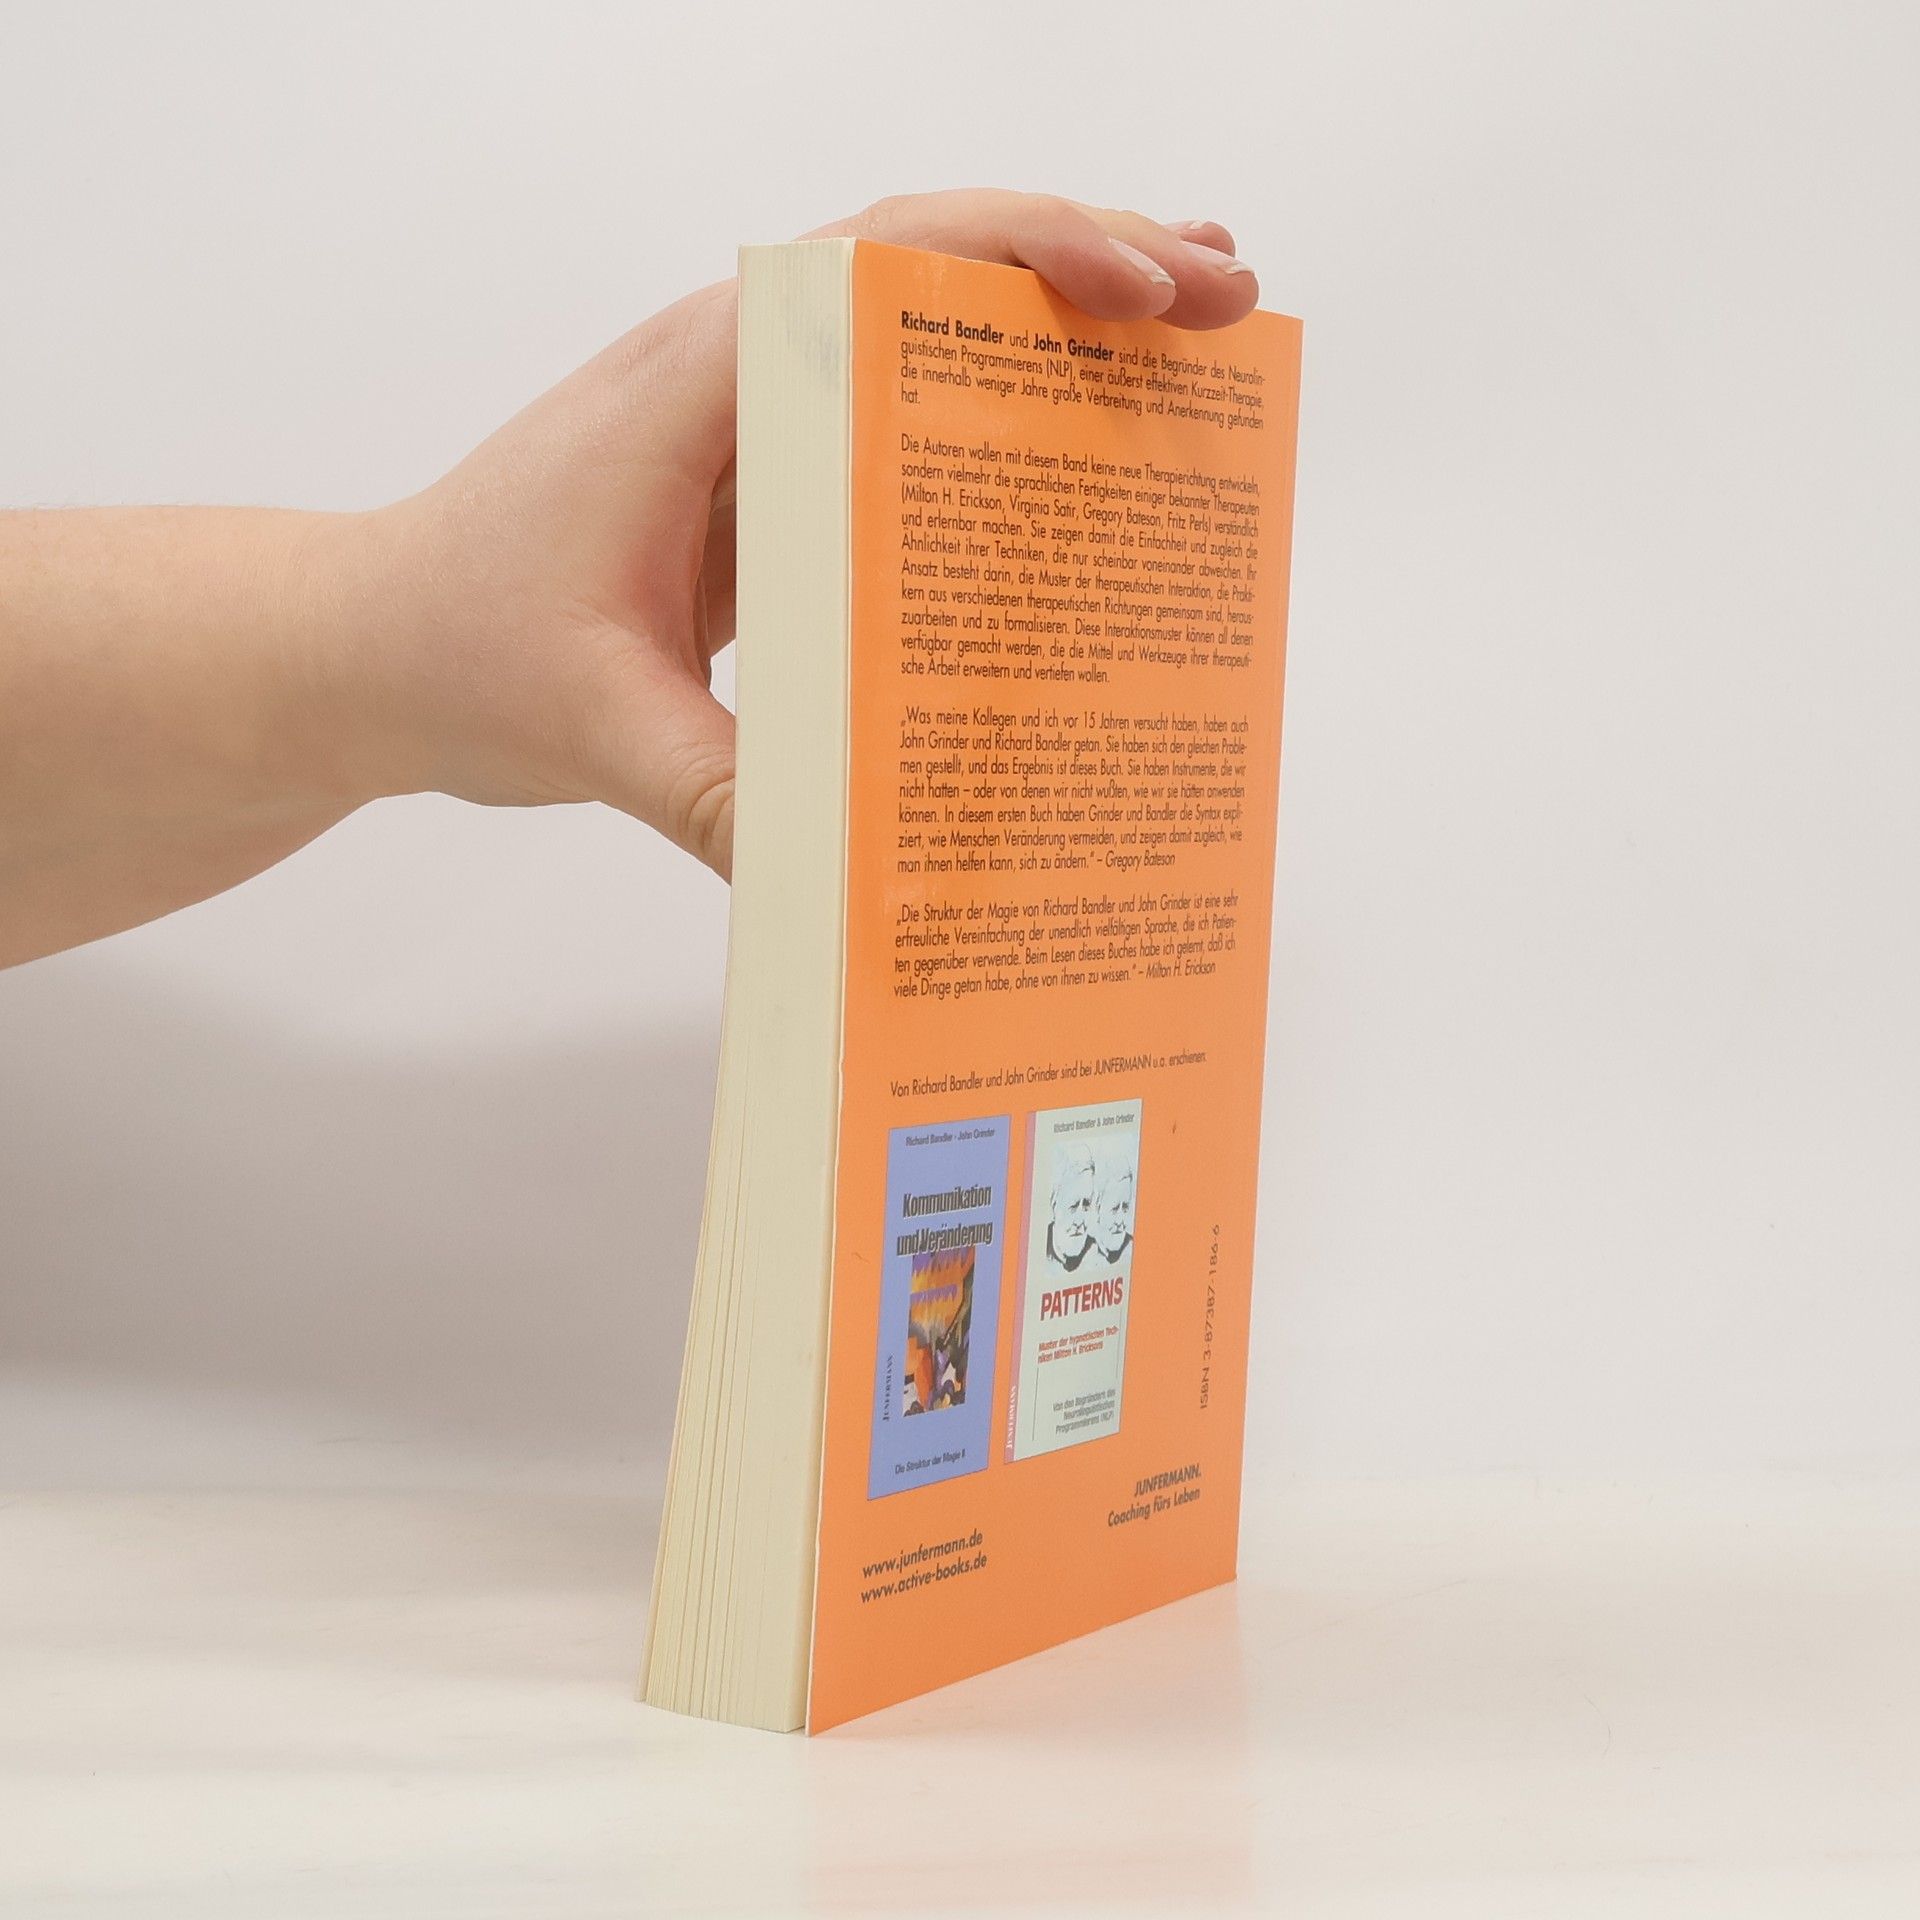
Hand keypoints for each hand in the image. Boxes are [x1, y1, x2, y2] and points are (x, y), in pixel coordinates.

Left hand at [353, 191, 1259, 876]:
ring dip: (1060, 316)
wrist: (371, 645)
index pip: (885, 258)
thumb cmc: (457, 648)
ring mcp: (753, 418)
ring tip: (1193, 328)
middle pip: (936, 263)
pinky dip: (997, 403)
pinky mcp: (764, 479)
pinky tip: (1074, 436)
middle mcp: (735, 371)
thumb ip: (717, 793)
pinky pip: (900, 413)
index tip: (1143, 289)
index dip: (1028, 254)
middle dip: (1093, 263)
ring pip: (927, 324)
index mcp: (701, 380)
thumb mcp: (591, 729)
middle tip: (1227, 295)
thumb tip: (860, 877)